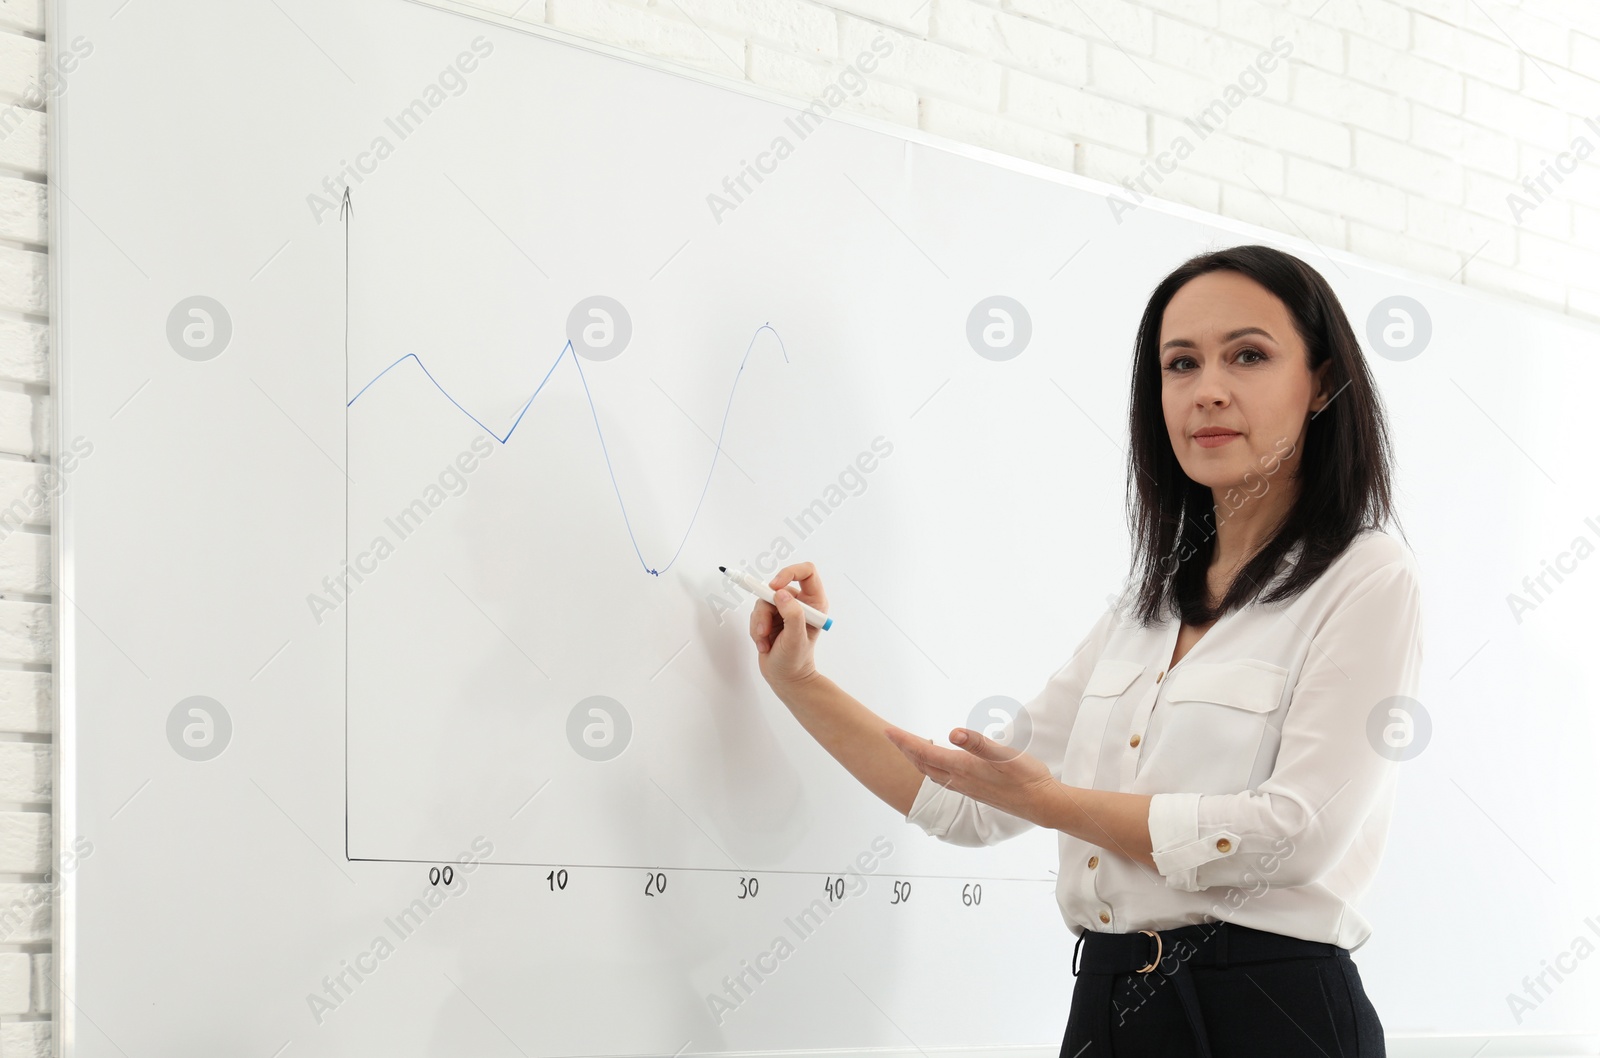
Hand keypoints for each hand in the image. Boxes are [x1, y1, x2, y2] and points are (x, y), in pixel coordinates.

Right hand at [749, 561, 827, 686]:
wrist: (785, 678)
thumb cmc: (796, 661)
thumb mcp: (796, 638)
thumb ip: (792, 614)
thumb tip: (780, 594)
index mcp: (814, 603)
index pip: (806, 572)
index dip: (790, 573)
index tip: (774, 586)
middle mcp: (799, 603)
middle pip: (776, 588)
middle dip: (766, 610)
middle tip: (764, 629)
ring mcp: (783, 610)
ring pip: (762, 602)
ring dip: (760, 623)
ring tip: (765, 642)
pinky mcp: (769, 617)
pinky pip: (755, 613)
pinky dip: (756, 629)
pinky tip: (764, 644)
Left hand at [883, 723, 1058, 825]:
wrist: (1041, 804)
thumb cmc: (1027, 778)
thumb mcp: (1005, 755)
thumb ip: (978, 743)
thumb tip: (952, 732)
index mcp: (963, 768)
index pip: (924, 752)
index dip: (903, 741)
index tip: (886, 730)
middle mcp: (959, 780)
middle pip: (922, 763)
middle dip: (904, 748)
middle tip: (891, 734)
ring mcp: (965, 787)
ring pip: (931, 772)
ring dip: (917, 758)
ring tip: (908, 745)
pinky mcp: (973, 791)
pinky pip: (942, 777)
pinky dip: (932, 766)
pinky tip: (938, 761)